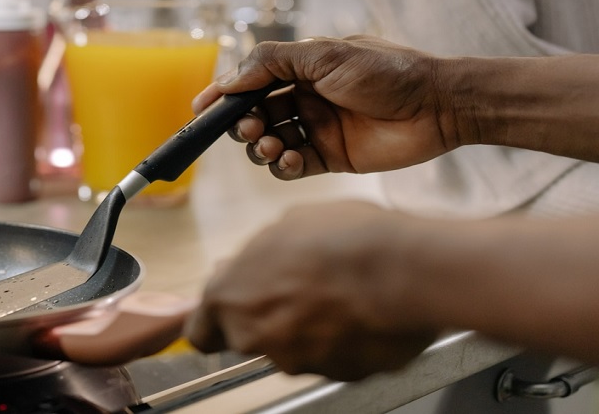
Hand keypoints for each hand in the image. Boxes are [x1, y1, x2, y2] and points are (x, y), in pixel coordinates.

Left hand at [186, 202, 439, 380]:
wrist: (403, 270)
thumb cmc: (340, 238)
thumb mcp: (283, 227)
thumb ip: (255, 258)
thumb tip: (248, 265)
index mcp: (229, 298)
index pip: (200, 332)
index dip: (216, 319)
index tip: (231, 307)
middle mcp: (255, 337)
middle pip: (247, 339)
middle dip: (266, 318)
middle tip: (295, 288)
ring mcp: (297, 361)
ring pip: (292, 349)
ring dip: (307, 327)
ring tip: (338, 292)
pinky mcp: (340, 375)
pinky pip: (333, 358)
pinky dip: (342, 340)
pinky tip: (360, 309)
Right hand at [193, 36, 458, 180]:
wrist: (438, 105)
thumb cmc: (386, 71)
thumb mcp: (324, 54)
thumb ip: (272, 62)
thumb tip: (228, 79)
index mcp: (299, 70)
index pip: (249, 83)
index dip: (222, 95)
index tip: (201, 110)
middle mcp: (303, 99)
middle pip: (253, 116)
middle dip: (242, 124)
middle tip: (248, 129)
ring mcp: (316, 130)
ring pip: (268, 144)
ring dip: (260, 147)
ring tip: (271, 145)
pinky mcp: (331, 158)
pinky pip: (291, 167)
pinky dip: (282, 167)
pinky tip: (290, 160)